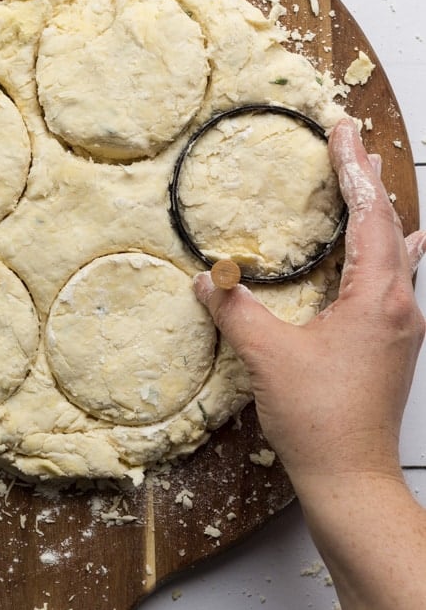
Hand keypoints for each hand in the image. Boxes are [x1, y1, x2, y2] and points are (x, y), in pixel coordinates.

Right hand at [193, 115, 425, 502]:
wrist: (350, 477)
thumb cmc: (318, 419)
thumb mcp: (267, 357)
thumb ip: (236, 310)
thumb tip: (208, 279)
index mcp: (377, 298)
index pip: (369, 216)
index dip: (352, 170)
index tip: (341, 132)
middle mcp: (400, 306)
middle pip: (390, 226)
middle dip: (369, 181)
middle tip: (351, 143)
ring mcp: (402, 327)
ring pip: (397, 253)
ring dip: (380, 213)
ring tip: (370, 180)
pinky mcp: (392, 346)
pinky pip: (397, 280)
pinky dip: (389, 250)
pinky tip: (402, 248)